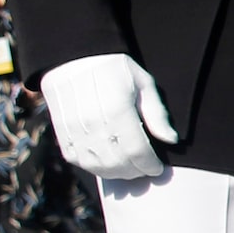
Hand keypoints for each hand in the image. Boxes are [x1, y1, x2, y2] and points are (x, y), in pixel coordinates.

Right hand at [41, 53, 176, 181]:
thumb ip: (157, 113)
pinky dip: (93, 167)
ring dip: (116, 173)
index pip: (137, 151)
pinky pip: (77, 159)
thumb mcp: (143, 83)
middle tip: (146, 170)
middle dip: (136, 172)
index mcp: (117, 109)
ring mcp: (74, 128)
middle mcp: (93, 122)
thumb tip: (172, 140)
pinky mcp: (61, 132)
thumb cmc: (115, 70)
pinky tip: (107, 164)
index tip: (159, 168)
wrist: (73, 59)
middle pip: (118, 162)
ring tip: (130, 169)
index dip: (150, 165)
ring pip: (97, 165)